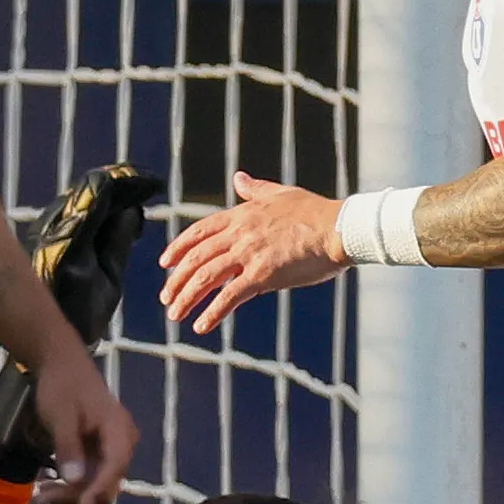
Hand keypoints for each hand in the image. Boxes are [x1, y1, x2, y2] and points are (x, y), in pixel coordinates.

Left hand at [23, 338, 135, 503]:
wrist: (61, 366)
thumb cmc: (62, 385)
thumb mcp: (60, 414)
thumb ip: (68, 446)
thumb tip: (75, 479)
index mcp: (119, 430)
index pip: (116, 466)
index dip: (101, 489)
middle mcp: (121, 445)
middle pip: (108, 484)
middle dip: (78, 499)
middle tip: (42, 501)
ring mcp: (110, 452)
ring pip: (97, 488)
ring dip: (71, 499)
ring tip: (40, 500)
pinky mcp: (98, 457)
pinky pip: (89, 481)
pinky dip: (70, 490)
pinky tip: (47, 491)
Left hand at [156, 172, 346, 336]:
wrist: (339, 228)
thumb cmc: (316, 212)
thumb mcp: (281, 193)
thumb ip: (256, 188)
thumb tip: (239, 177)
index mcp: (242, 215)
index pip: (199, 232)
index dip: (178, 248)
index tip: (165, 263)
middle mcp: (239, 234)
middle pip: (196, 258)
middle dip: (176, 279)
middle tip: (166, 297)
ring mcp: (248, 254)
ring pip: (205, 278)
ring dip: (186, 298)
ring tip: (175, 314)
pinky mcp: (262, 275)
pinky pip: (229, 296)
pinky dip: (212, 313)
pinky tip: (201, 326)